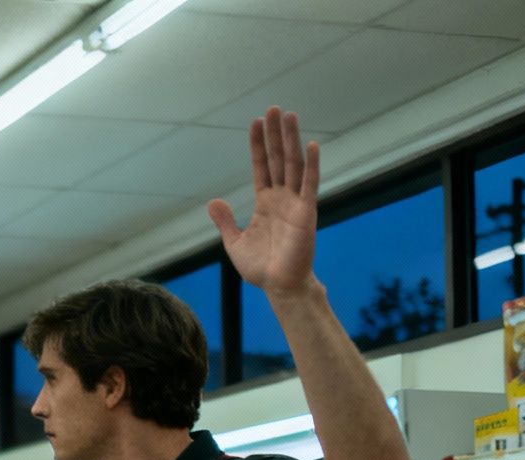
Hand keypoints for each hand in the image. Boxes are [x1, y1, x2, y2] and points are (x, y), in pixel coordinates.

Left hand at [207, 106, 318, 295]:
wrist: (279, 287)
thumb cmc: (261, 267)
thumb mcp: (234, 242)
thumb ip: (225, 221)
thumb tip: (213, 201)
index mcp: (265, 202)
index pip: (261, 166)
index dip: (258, 145)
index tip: (256, 122)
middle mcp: (282, 197)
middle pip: (278, 158)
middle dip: (275, 134)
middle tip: (274, 108)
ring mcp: (295, 202)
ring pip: (293, 164)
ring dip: (291, 140)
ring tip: (289, 115)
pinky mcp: (307, 212)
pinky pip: (309, 184)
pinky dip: (311, 165)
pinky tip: (311, 145)